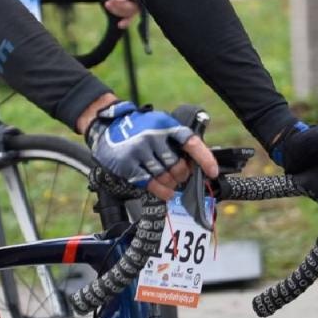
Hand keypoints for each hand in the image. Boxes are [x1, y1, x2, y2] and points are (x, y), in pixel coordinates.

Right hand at [86, 101, 218, 200]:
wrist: (105, 126)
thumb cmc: (137, 128)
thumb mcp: (159, 124)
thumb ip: (175, 139)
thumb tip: (196, 165)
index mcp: (165, 125)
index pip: (191, 143)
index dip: (205, 159)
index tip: (213, 172)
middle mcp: (153, 136)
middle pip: (178, 166)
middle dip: (182, 175)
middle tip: (180, 176)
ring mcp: (139, 150)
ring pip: (165, 177)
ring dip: (171, 184)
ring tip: (170, 183)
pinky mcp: (127, 164)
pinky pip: (150, 184)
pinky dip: (161, 191)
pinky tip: (165, 192)